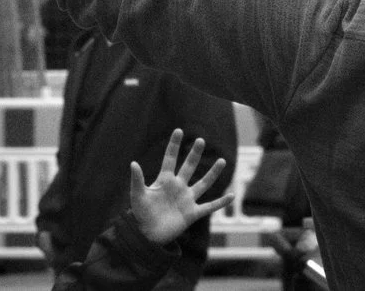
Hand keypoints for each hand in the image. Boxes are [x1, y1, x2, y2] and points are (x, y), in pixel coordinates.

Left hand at [127, 129, 229, 246]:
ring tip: (222, 161)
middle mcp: (178, 187)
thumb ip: (138, 180)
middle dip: (194, 154)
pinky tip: (231, 196)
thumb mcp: (138, 195)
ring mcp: (186, 200)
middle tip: (200, 140)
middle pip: (188, 167)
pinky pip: (209, 207)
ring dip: (212, 173)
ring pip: (203, 184)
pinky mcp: (192, 214)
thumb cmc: (141, 213)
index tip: (179, 130)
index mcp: (164, 180)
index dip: (174, 145)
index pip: (170, 158)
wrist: (147, 234)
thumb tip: (133, 163)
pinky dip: (220, 202)